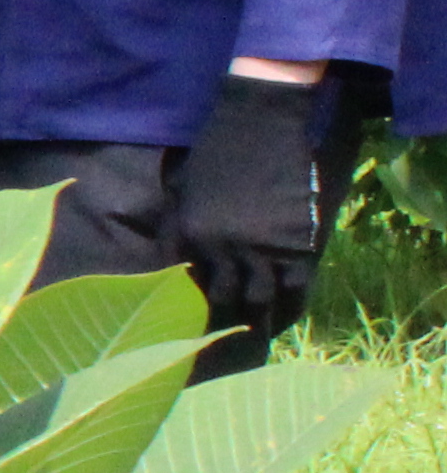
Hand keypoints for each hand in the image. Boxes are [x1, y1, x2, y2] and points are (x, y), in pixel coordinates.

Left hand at [174, 73, 332, 340]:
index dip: (189, 315)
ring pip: (259, 301)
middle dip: (223, 328)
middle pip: (221, 302)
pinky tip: (285, 319)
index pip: (185, 288)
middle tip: (225, 351)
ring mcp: (260, 246)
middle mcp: (219, 247)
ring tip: (256, 344)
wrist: (259, 121)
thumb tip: (174, 267)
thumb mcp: (183, 194)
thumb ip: (179, 231)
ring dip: (259, 324)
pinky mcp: (296, 242)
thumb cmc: (217, 152)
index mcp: (186, 235)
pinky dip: (290, 307)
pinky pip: (295, 288)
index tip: (190, 335)